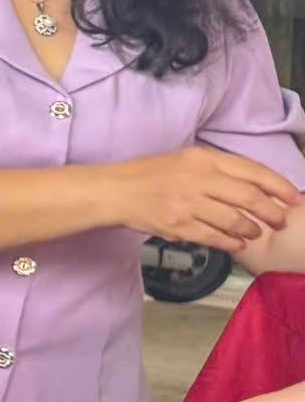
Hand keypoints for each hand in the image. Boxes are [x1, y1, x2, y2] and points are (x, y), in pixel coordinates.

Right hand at [112, 148, 299, 252]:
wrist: (114, 191)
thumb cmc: (150, 174)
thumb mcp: (185, 160)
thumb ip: (218, 170)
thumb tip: (255, 186)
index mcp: (202, 158)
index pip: (252, 171)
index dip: (279, 186)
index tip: (293, 198)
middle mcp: (197, 179)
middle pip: (249, 197)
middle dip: (272, 212)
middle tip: (280, 221)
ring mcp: (187, 203)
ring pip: (234, 220)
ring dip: (251, 229)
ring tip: (254, 233)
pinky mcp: (178, 226)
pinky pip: (214, 237)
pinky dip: (231, 243)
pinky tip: (236, 244)